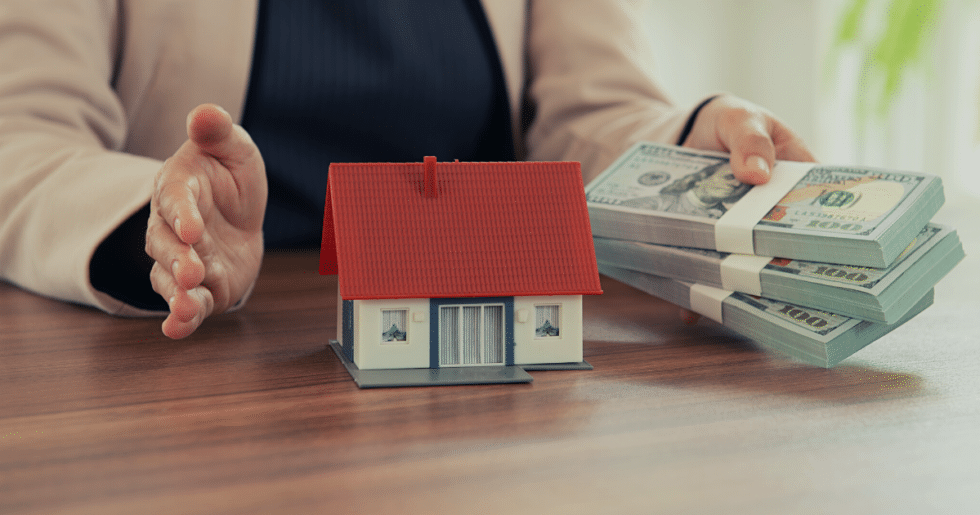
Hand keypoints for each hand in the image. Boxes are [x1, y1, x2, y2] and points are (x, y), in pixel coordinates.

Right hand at [145, 104, 267, 338]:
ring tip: (186, 309)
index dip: (182, 214)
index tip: (192, 227)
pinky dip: (182, 319)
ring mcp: (183, 261)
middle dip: (178, 260)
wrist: (239, 213)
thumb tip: (206, 112)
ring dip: (178, 296)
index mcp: (177, 189)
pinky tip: (178, 329)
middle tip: (193, 271)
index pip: (175, 200)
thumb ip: (217, 132)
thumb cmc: (229, 176)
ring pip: (172, 281)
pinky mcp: (200, 288)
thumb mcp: (232, 148)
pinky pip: (187, 305)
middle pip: (167, 246)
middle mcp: (171, 229)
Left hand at [676, 94, 815, 323]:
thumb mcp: (740, 119)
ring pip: (742, 268)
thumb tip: (757, 172)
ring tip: (735, 312)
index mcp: (797, 181)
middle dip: (780, 275)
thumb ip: (749, 139)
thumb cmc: (727, 121)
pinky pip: (704, 272)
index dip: (830, 238)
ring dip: (737, 289)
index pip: (821, 214)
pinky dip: (696, 292)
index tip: (832, 262)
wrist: (683, 133)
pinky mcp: (707, 245)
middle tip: (780, 297)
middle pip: (782, 250)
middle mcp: (772, 216)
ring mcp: (739, 234)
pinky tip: (690, 312)